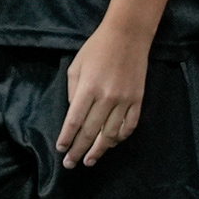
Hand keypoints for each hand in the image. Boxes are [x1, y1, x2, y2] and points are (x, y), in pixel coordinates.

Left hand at [57, 22, 148, 168]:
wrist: (128, 34)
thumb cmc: (97, 47)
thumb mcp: (77, 65)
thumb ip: (73, 91)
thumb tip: (74, 114)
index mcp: (88, 88)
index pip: (74, 121)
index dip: (67, 138)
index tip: (61, 150)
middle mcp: (106, 97)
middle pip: (90, 132)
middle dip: (78, 150)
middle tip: (70, 164)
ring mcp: (124, 100)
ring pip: (110, 134)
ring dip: (99, 150)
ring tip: (89, 160)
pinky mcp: (137, 99)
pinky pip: (129, 125)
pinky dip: (120, 138)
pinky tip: (112, 143)